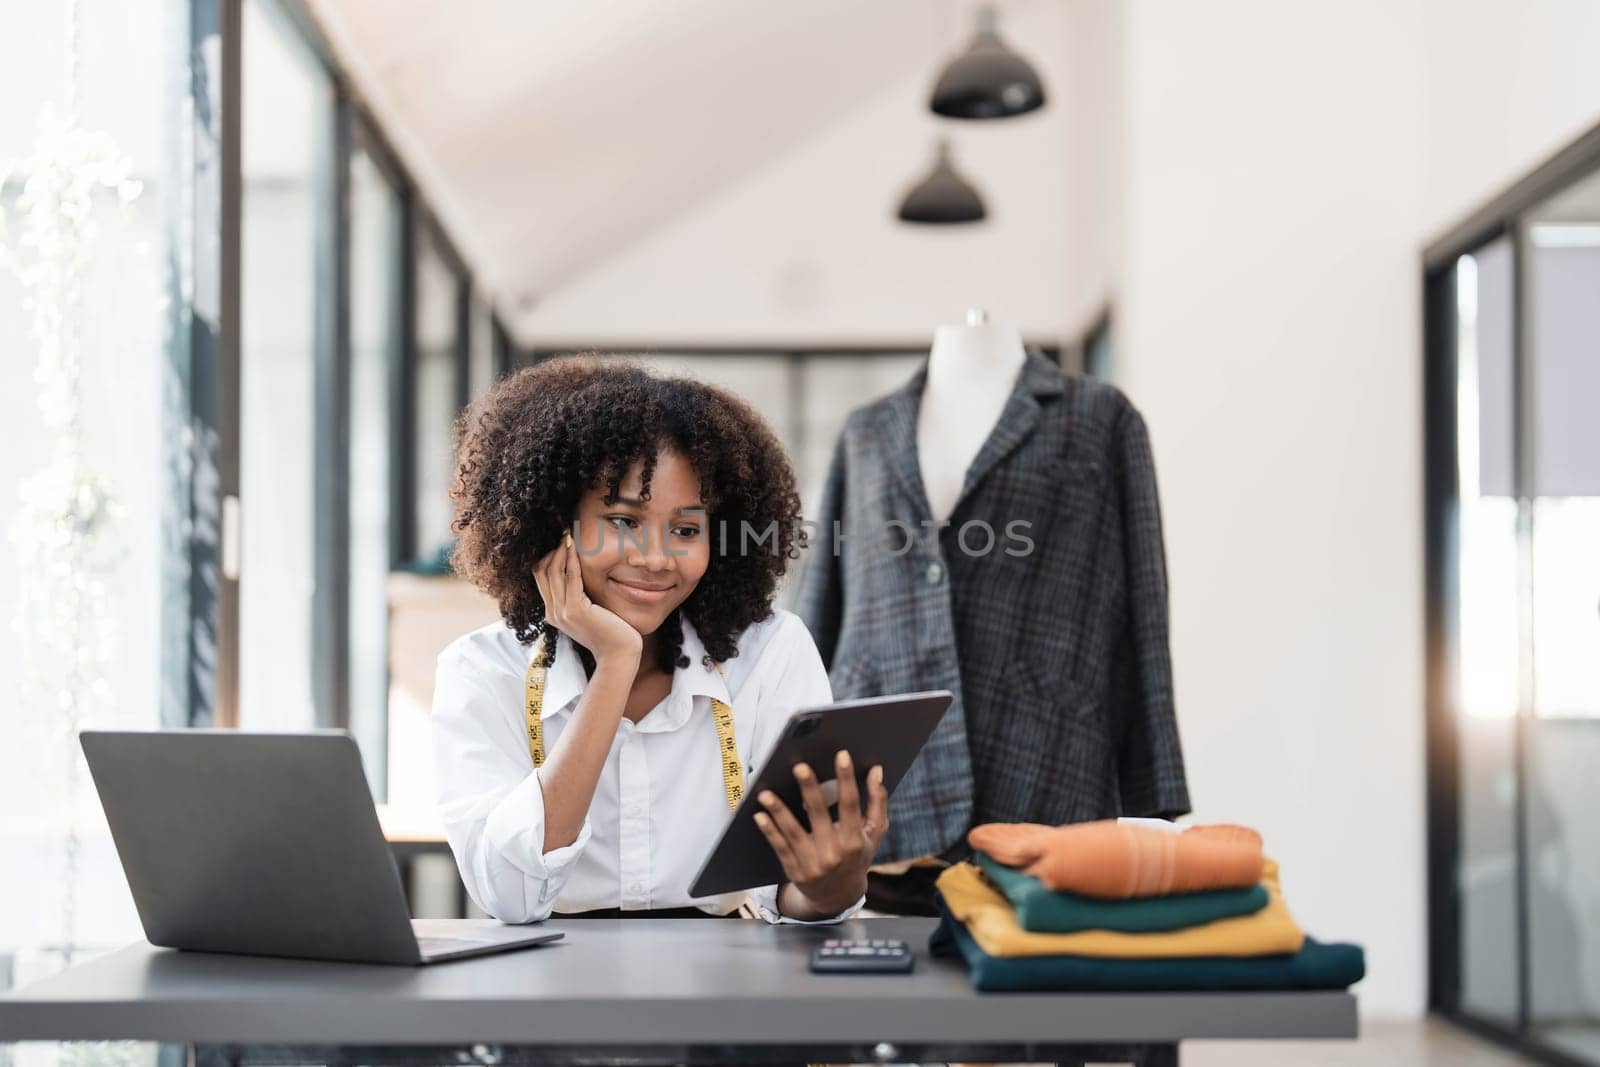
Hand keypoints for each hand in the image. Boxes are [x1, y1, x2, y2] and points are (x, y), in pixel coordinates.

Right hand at [533, 530, 641, 662]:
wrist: (618, 655)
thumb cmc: (609, 634)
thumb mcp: (588, 614)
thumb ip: (578, 598)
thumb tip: (579, 577)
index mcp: (553, 614)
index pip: (540, 578)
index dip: (548, 558)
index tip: (562, 543)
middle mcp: (553, 613)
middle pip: (542, 572)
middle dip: (552, 550)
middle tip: (565, 534)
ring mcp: (561, 612)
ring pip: (553, 572)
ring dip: (561, 551)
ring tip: (569, 536)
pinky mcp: (575, 610)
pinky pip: (570, 578)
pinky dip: (572, 561)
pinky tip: (577, 549)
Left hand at [754, 750, 888, 918]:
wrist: (838, 896)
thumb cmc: (857, 857)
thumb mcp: (873, 833)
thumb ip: (877, 802)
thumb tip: (877, 771)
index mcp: (854, 840)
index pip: (851, 805)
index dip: (846, 779)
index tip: (842, 756)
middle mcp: (834, 852)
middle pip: (818, 814)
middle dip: (809, 789)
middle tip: (799, 766)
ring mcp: (812, 863)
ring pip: (793, 832)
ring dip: (779, 811)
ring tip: (766, 793)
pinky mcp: (794, 871)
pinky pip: (779, 848)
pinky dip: (769, 832)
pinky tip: (760, 816)